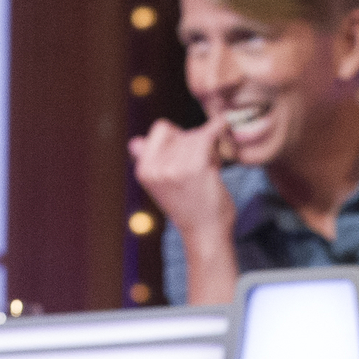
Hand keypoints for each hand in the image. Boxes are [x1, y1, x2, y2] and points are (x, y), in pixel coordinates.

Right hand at [125, 116, 237, 302]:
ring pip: (195, 134)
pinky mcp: (195, 167)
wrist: (205, 234)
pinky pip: (208, 135)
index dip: (177, 136)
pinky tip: (224, 124)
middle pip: (181, 131)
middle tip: (200, 167)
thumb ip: (149, 161)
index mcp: (144, 170)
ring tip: (208, 170)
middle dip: (193, 143)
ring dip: (207, 148)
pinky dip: (219, 127)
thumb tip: (135, 142)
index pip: (161, 128)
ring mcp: (174, 167)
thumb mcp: (162, 185)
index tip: (186, 152)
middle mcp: (154, 168)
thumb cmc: (189, 208)